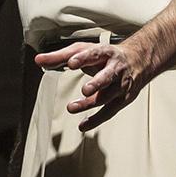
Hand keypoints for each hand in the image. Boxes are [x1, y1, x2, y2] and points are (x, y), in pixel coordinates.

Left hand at [31, 39, 158, 131]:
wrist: (137, 60)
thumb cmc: (104, 55)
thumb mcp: (83, 50)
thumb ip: (60, 56)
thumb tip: (38, 60)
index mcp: (105, 53)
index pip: (94, 54)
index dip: (83, 58)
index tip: (70, 63)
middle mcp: (115, 69)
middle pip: (107, 76)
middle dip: (97, 83)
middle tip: (85, 89)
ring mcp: (121, 85)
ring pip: (107, 96)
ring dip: (90, 103)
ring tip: (71, 107)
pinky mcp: (122, 99)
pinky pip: (109, 112)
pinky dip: (96, 120)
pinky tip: (82, 125)